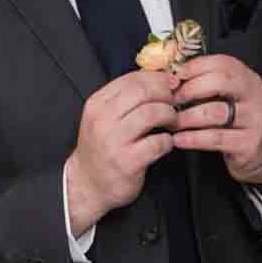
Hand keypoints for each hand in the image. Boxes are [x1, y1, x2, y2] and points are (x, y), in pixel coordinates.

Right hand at [65, 70, 181, 229]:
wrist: (86, 184)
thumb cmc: (102, 148)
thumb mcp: (104, 117)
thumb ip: (126, 98)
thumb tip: (161, 78)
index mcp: (97, 104)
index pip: (132, 78)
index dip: (157, 78)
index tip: (171, 83)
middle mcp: (102, 120)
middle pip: (143, 91)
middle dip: (165, 94)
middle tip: (174, 102)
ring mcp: (113, 141)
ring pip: (152, 113)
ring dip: (169, 115)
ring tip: (171, 122)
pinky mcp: (127, 162)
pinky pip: (157, 142)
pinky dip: (168, 140)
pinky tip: (165, 143)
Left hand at [171, 56, 261, 185]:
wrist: (261, 157)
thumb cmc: (239, 124)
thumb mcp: (232, 99)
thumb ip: (210, 86)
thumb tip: (175, 78)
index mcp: (249, 80)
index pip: (223, 63)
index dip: (196, 66)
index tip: (177, 75)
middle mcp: (256, 96)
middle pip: (221, 82)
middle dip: (190, 89)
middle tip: (173, 100)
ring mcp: (255, 120)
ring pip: (215, 112)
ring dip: (187, 117)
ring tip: (173, 122)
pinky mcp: (249, 143)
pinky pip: (215, 138)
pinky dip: (192, 138)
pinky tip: (179, 139)